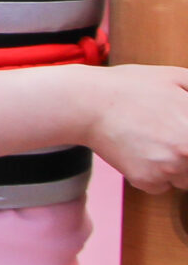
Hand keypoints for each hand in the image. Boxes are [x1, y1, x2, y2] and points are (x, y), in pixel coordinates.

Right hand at [86, 66, 187, 192]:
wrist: (87, 103)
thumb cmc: (131, 86)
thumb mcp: (177, 77)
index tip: (181, 134)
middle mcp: (187, 152)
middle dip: (187, 154)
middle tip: (169, 135)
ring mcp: (167, 169)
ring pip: (185, 180)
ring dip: (176, 167)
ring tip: (154, 142)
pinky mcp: (146, 180)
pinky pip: (162, 187)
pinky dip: (154, 176)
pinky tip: (139, 152)